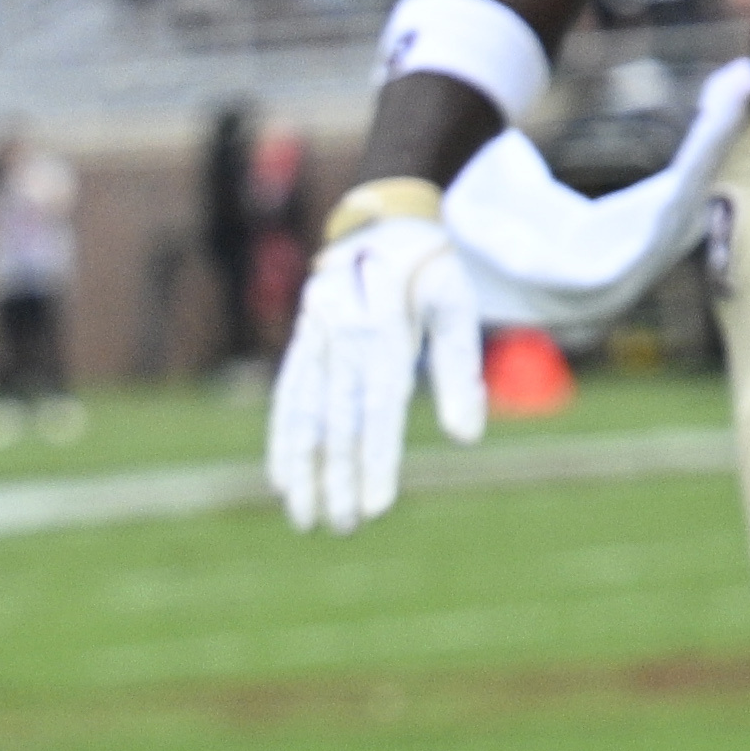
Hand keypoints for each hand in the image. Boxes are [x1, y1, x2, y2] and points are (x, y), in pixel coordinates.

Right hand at [265, 204, 486, 532]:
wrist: (384, 224)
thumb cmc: (432, 273)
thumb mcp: (458, 308)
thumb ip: (460, 371)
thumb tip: (465, 437)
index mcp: (384, 324)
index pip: (379, 404)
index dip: (377, 457)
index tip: (377, 505)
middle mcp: (341, 332)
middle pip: (338, 417)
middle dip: (339, 476)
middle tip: (344, 526)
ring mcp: (314, 336)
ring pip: (304, 411)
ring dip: (304, 467)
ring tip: (307, 516)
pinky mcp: (302, 341)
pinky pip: (288, 395)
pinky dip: (284, 438)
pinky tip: (284, 478)